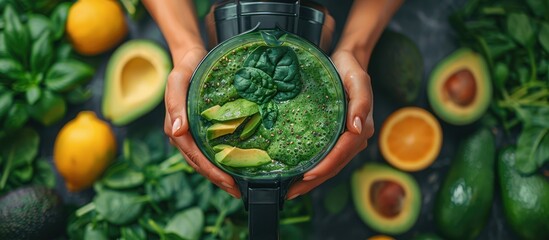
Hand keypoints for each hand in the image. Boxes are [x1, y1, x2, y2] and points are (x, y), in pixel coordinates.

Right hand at [164, 46, 240, 197]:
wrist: (190, 57)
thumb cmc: (184, 68)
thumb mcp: (177, 81)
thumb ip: (175, 105)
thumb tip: (177, 132)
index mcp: (175, 129)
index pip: (195, 157)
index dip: (212, 172)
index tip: (229, 182)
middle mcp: (183, 135)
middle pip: (201, 163)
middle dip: (218, 179)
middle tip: (239, 191)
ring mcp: (191, 133)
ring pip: (205, 159)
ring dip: (221, 173)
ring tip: (239, 185)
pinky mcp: (201, 129)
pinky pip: (211, 149)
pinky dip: (222, 159)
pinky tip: (236, 165)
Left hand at [286, 49, 374, 198]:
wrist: (347, 62)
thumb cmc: (351, 70)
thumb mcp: (358, 81)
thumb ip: (361, 103)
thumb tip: (357, 128)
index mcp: (362, 128)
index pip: (342, 153)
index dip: (325, 167)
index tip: (306, 176)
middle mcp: (355, 137)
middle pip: (334, 165)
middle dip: (313, 182)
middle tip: (290, 192)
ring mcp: (345, 139)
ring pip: (329, 165)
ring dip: (311, 180)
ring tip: (290, 190)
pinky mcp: (336, 137)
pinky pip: (325, 157)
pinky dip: (312, 168)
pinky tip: (297, 174)